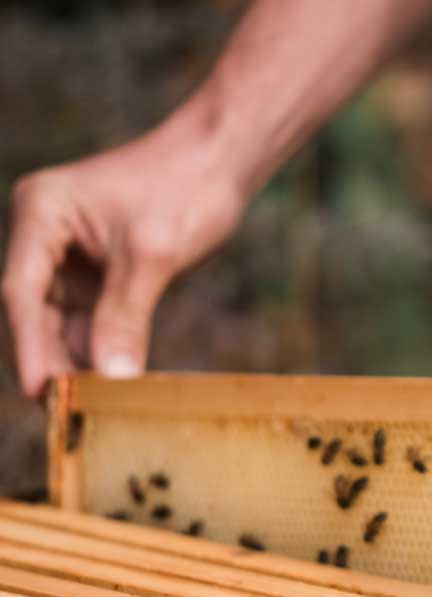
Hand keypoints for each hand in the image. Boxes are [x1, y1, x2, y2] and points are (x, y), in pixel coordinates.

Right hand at [2, 119, 245, 396]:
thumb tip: (111, 377)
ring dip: (74, 359)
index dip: (28, 345)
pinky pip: (90, 318)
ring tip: (88, 406)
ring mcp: (70, 254)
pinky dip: (100, 347)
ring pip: (60, 320)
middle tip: (65, 412)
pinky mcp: (100, 272)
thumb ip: (126, 316)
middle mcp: (45, 233)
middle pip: (33, 309)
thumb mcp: (153, 255)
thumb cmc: (186, 188)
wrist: (223, 160)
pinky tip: (112, 383)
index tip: (40, 391)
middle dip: (49, 358)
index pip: (21, 290)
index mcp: (42, 213)